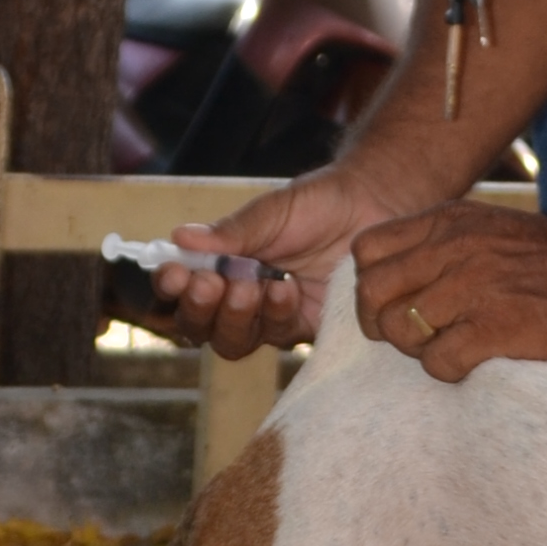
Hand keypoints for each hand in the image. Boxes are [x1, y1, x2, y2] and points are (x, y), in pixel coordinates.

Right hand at [150, 163, 403, 357]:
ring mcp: (274, 317)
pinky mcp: (309, 329)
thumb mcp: (271, 212)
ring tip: (252, 285)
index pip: (185, 289)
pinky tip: (287, 290)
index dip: (173, 288)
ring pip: (237, 341)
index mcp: (224, 266)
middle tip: (211, 282)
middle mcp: (242, 297)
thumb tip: (180, 238)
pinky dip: (277, 315)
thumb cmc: (318, 204)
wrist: (373, 205)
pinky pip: (281, 337)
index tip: (173, 272)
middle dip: (201, 308)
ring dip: (237, 315)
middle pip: (203, 327)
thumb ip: (231, 232)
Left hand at [350, 199, 546, 376]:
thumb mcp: (489, 229)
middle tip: (414, 337)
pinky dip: (449, 371)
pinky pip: (438, 361)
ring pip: (399, 330)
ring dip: (418, 349)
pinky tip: (475, 363)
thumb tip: (398, 281)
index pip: (366, 251)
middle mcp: (452, 249)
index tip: (397, 302)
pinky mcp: (495, 327)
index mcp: (447, 222)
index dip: (372, 285)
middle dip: (384, 323)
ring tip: (450, 349)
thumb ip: (442, 244)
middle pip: (372, 294)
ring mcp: (472, 287)